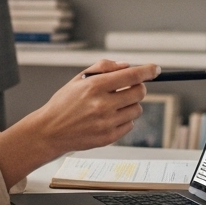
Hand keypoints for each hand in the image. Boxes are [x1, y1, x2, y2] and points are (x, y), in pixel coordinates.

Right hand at [4, 60, 159, 161]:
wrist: (50, 131)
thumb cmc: (64, 103)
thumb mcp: (78, 79)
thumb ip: (103, 68)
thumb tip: (127, 66)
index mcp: (95, 86)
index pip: (132, 75)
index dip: (148, 70)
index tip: (155, 69)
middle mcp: (102, 104)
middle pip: (140, 93)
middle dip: (138, 88)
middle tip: (128, 88)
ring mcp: (106, 123)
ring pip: (136, 110)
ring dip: (130, 105)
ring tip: (113, 106)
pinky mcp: (108, 138)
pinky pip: (130, 125)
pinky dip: (124, 120)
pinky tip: (108, 119)